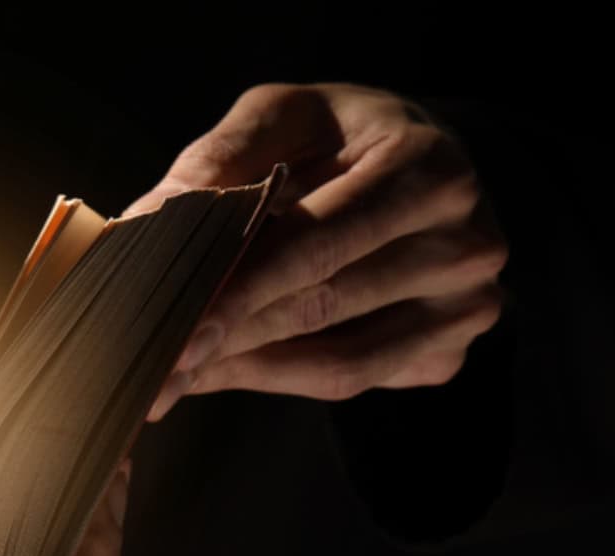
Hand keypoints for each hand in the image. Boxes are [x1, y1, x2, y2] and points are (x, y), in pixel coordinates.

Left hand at [129, 83, 508, 419]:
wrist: (430, 167)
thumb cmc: (346, 138)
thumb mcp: (287, 117)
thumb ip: (221, 160)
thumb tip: (147, 219)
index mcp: (426, 168)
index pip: (315, 242)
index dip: (236, 287)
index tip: (169, 324)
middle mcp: (464, 242)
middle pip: (323, 306)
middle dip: (227, 338)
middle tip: (152, 366)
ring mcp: (467, 306)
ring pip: (338, 361)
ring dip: (246, 368)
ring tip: (174, 372)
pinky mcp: (448, 350)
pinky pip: (352, 380)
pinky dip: (279, 378)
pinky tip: (224, 368)